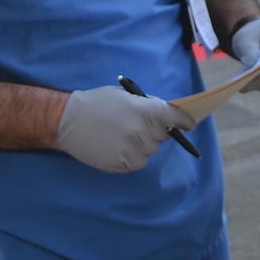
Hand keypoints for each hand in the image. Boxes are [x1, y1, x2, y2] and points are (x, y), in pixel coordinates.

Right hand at [55, 86, 194, 172]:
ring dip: (141, 144)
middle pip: (163, 135)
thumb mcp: (126, 96)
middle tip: (134, 125)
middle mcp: (145, 131)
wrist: (69, 121)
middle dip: (154, 131)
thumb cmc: (98, 103)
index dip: (185, 121)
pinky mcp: (125, 164)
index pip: (177, 118)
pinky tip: (114, 146)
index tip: (190, 125)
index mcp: (148, 111)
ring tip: (119, 135)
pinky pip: (138, 162)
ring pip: (150, 150)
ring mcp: (135, 149)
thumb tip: (165, 115)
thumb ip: (148, 106)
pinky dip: (131, 156)